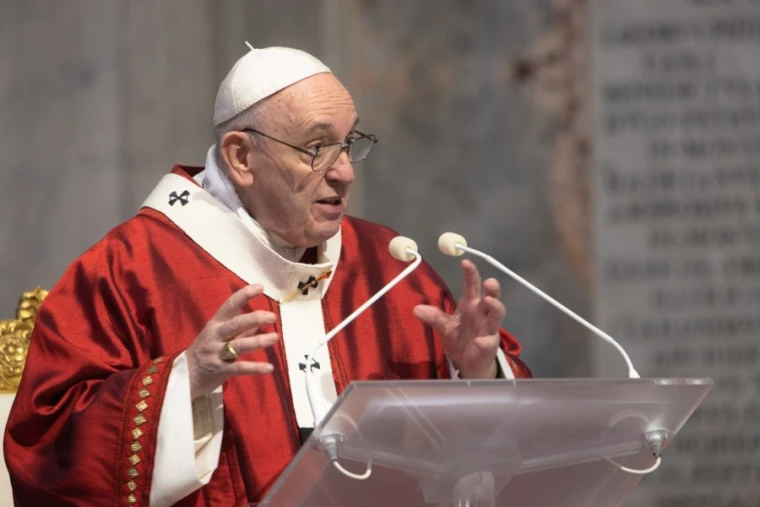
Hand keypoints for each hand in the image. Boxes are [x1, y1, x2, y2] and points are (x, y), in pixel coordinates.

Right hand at [186, 284, 278, 399]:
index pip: (230, 305)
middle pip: (234, 324)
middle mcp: (215, 336)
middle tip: (272, 317)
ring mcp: (216, 353)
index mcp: (216, 324)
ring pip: (238, 345)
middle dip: (253, 319)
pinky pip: (239, 368)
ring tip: (275, 338)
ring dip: (258, 341)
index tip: (260, 287)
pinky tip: (269, 368)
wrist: (184, 376)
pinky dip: (255, 368)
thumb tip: (260, 320)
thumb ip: (240, 330)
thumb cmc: (206, 351)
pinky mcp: (220, 370)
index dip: (244, 295)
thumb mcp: (219, 336)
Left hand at [413, 259, 503, 378]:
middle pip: (491, 298)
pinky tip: (480, 341)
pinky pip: (488, 342)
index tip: (466, 262)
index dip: (471, 274)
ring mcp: (488, 329)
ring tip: (489, 301)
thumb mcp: (444, 326)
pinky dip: (485, 341)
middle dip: (492, 289)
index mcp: (470, 305)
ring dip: (495, 308)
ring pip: (497, 316)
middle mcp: (482, 314)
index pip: (472, 286)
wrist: (467, 362)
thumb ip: (434, 317)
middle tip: (490, 281)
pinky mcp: (489, 345)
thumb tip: (416, 309)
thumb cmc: (459, 339)